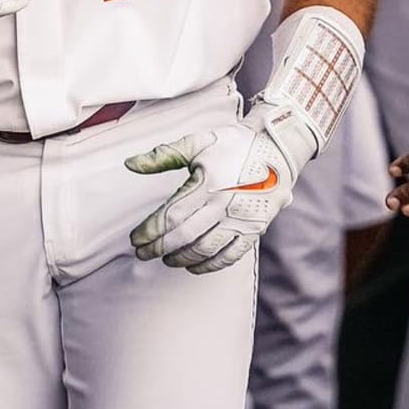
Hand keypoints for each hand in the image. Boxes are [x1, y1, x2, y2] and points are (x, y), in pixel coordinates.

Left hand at [124, 103, 308, 274]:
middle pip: (184, 236)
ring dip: (181, 258)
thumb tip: (130, 164)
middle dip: (158, 248)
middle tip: (143, 253)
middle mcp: (224, 204)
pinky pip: (230, 255)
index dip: (150, 231)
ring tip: (166, 259)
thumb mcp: (199, 142)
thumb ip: (164, 155)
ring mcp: (240, 219)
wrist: (278, 147)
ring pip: (205, 249)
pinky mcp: (254, 228)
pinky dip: (210, 265)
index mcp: (207, 183)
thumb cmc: (235, 143)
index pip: (170, 216)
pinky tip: (194, 265)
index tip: (135, 239)